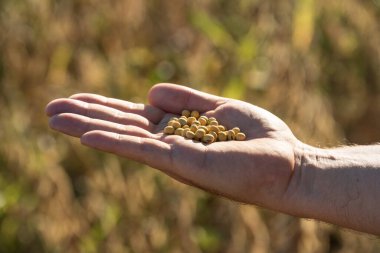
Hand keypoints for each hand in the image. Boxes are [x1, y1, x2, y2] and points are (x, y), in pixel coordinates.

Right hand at [46, 83, 300, 213]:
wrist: (287, 165)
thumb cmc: (259, 139)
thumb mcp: (219, 108)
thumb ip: (186, 100)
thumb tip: (149, 91)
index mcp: (179, 130)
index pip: (134, 117)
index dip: (105, 107)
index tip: (79, 100)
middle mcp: (170, 144)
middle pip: (120, 127)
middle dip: (86, 116)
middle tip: (50, 108)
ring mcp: (173, 155)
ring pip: (122, 138)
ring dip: (87, 127)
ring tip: (53, 116)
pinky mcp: (181, 162)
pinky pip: (141, 150)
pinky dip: (113, 142)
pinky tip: (85, 134)